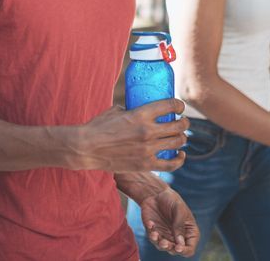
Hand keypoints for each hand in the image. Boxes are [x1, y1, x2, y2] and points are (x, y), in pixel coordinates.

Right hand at [69, 99, 188, 171]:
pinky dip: (179, 159)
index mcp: (141, 114)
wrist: (86, 148)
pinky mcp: (145, 164)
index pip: (170, 106)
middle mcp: (148, 131)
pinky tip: (180, 155)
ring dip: (182, 138)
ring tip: (180, 137)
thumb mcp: (116, 110)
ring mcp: (148, 149)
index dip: (179, 105)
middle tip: (182, 122)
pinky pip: (171, 164)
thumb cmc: (98, 126)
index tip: (179, 107)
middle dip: (184, 122)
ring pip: (177, 143)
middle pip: (178, 126)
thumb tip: (139, 109)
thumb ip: (131, 109)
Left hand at [138, 186, 199, 256]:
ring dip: (159, 243)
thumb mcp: (178, 210)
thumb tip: (180, 244)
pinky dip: (151, 233)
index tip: (178, 248)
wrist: (155, 193)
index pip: (189, 248)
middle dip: (170, 248)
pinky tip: (150, 223)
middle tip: (164, 242)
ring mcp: (165, 235)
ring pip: (163, 247)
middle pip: (175, 251)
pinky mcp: (154, 233)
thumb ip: (179, 226)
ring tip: (155, 235)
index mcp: (188, 231)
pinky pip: (152, 239)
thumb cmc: (171, 199)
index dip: (185, 251)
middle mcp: (177, 236)